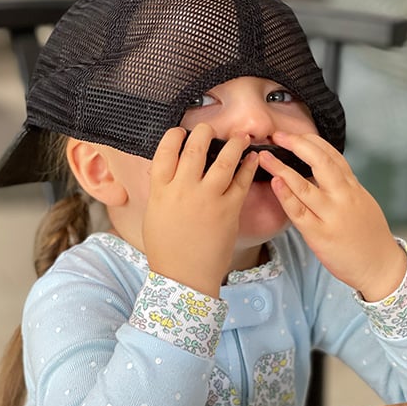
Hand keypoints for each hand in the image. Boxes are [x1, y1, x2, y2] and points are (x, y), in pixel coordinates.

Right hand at [142, 124, 258, 297]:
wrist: (184, 277)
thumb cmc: (166, 248)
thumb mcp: (154, 214)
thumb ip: (161, 189)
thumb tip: (165, 170)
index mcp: (161, 190)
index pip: (166, 150)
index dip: (175, 135)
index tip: (182, 131)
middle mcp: (183, 189)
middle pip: (195, 148)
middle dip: (205, 131)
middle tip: (211, 128)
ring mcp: (208, 198)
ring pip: (224, 159)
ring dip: (234, 143)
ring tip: (241, 136)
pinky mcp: (229, 209)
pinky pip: (242, 180)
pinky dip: (248, 165)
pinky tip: (252, 158)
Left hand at [258, 132, 405, 300]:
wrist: (381, 266)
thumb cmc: (369, 236)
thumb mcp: (362, 202)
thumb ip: (343, 186)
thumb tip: (324, 170)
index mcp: (353, 187)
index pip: (332, 155)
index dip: (310, 141)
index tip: (292, 133)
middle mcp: (343, 196)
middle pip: (320, 162)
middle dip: (297, 144)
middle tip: (277, 134)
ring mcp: (331, 215)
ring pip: (304, 186)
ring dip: (281, 168)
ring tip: (264, 157)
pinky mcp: (320, 235)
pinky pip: (299, 212)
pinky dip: (286, 196)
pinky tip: (275, 183)